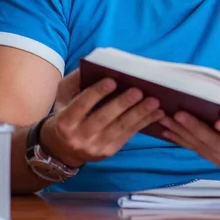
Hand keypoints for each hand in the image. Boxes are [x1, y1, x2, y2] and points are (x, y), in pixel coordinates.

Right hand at [39, 70, 163, 167]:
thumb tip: (97, 67)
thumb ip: (76, 82)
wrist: (62, 150)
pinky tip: (157, 113)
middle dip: (122, 104)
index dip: (96, 93)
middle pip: (103, 119)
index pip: (80, 105)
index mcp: (64, 121)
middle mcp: (78, 137)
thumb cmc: (65, 113)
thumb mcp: (64, 97)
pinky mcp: (108, 152)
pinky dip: (144, 123)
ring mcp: (94, 147)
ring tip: (154, 101)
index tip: (112, 81)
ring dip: (139, 114)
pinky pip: (128, 136)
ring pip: (120, 128)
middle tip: (139, 91)